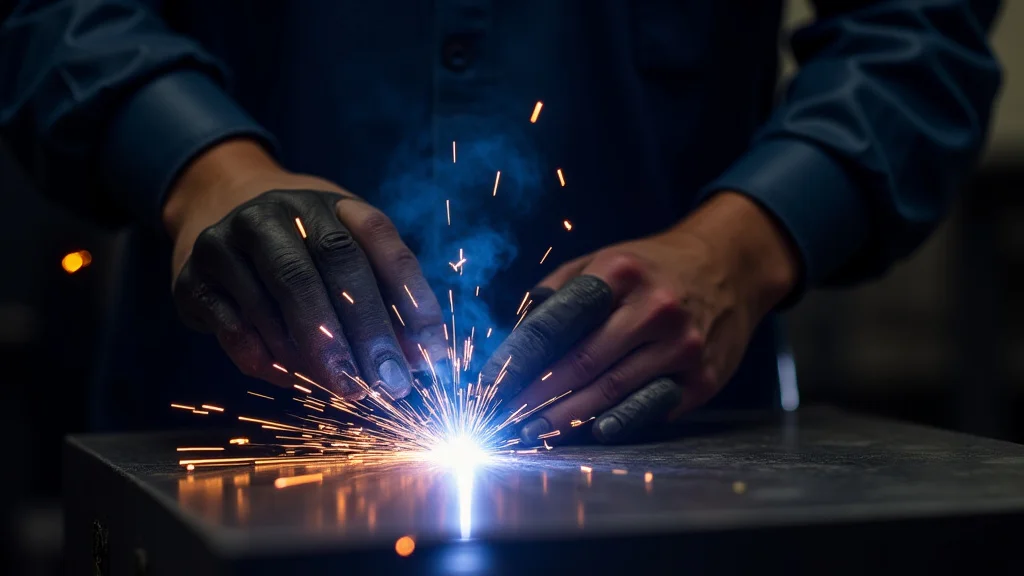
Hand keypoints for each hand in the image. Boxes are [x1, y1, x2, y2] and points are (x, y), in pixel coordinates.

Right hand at [164, 139, 445, 398]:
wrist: (213, 209)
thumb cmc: (300, 247)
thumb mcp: (345, 257)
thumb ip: (384, 301)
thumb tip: (422, 360)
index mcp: (329, 204)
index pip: (380, 240)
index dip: (411, 296)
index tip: (432, 352)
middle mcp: (278, 212)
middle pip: (330, 264)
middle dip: (366, 330)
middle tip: (388, 384)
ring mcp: (228, 240)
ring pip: (278, 297)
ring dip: (317, 352)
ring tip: (347, 388)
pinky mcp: (192, 276)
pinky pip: (232, 323)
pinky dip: (264, 356)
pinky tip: (290, 378)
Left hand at [480, 192, 797, 442]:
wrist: (732, 266)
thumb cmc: (652, 268)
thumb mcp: (603, 260)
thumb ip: (557, 294)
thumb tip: (514, 338)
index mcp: (618, 273)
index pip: (553, 323)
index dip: (514, 360)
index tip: (487, 386)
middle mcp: (653, 308)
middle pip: (579, 363)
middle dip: (533, 396)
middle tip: (502, 419)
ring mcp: (682, 345)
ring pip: (611, 390)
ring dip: (565, 417)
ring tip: (531, 432)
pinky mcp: (704, 376)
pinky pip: (651, 406)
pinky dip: (618, 422)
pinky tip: (592, 432)